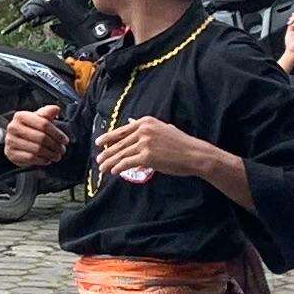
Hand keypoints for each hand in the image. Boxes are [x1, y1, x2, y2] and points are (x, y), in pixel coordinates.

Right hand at [0, 106, 64, 167]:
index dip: (57, 133)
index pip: (44, 124)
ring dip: (51, 154)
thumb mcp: (38, 118)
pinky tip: (47, 159)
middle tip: (62, 150)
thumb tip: (56, 109)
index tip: (65, 140)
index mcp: (20, 116)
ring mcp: (11, 141)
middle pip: (41, 138)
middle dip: (55, 145)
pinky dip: (42, 160)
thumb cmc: (30, 128)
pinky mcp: (11, 154)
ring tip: (57, 155)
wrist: (15, 140)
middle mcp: (13, 127)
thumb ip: (47, 113)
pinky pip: (31, 158)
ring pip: (37, 149)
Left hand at [94, 114, 223, 183]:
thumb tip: (132, 122)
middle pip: (119, 143)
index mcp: (145, 122)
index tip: (99, 143)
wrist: (194, 154)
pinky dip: (118, 167)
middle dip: (107, 152)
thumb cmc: (181, 144)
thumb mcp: (164, 128)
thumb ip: (147, 128)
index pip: (122, 131)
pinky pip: (127, 162)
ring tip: (102, 168)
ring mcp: (144, 143)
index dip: (108, 138)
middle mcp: (143, 130)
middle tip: (98, 159)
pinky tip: (113, 172)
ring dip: (109, 162)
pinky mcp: (146, 156)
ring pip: (121, 154)